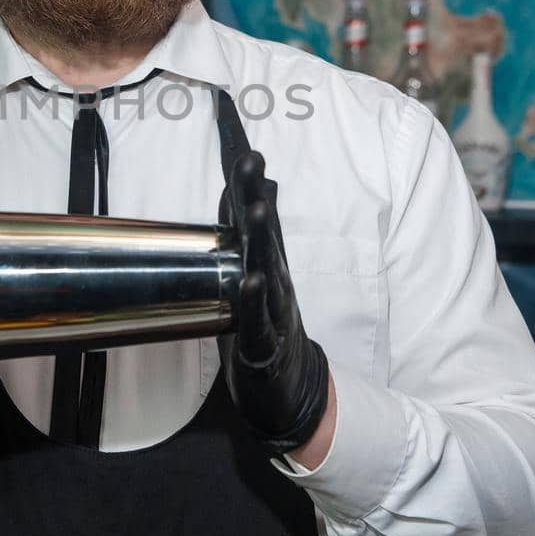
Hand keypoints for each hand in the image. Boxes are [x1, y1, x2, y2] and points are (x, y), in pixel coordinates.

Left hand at [223, 151, 330, 456]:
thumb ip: (249, 230)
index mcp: (267, 263)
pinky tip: (251, 281)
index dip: (247, 182)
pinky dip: (254, 300)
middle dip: (255, 195)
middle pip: (264, 233)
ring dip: (261, 239)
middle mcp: (273, 280)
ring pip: (267, 269)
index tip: (243, 145)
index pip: (256, 216)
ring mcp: (272, 311)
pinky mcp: (265, 345)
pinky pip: (259, 321)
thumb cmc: (268, 325)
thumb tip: (250, 185)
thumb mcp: (258, 271)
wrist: (292, 390)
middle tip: (250, 157)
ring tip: (256, 209)